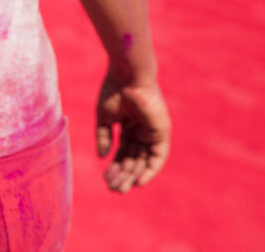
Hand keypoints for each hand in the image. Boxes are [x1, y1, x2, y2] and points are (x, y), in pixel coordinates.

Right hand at [95, 71, 170, 192]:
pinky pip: (157, 157)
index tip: (106, 178)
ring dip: (133, 175)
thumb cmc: (114, 90)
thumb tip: (103, 157)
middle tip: (113, 189)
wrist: (126, 75)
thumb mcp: (105, 117)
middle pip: (133, 158)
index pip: (123, 151)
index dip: (115, 165)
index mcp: (129, 125)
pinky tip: (138, 182)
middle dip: (123, 174)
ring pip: (144, 160)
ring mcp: (152, 131)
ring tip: (120, 189)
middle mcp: (142, 130)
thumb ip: (104, 137)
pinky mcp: (162, 132)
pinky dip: (149, 170)